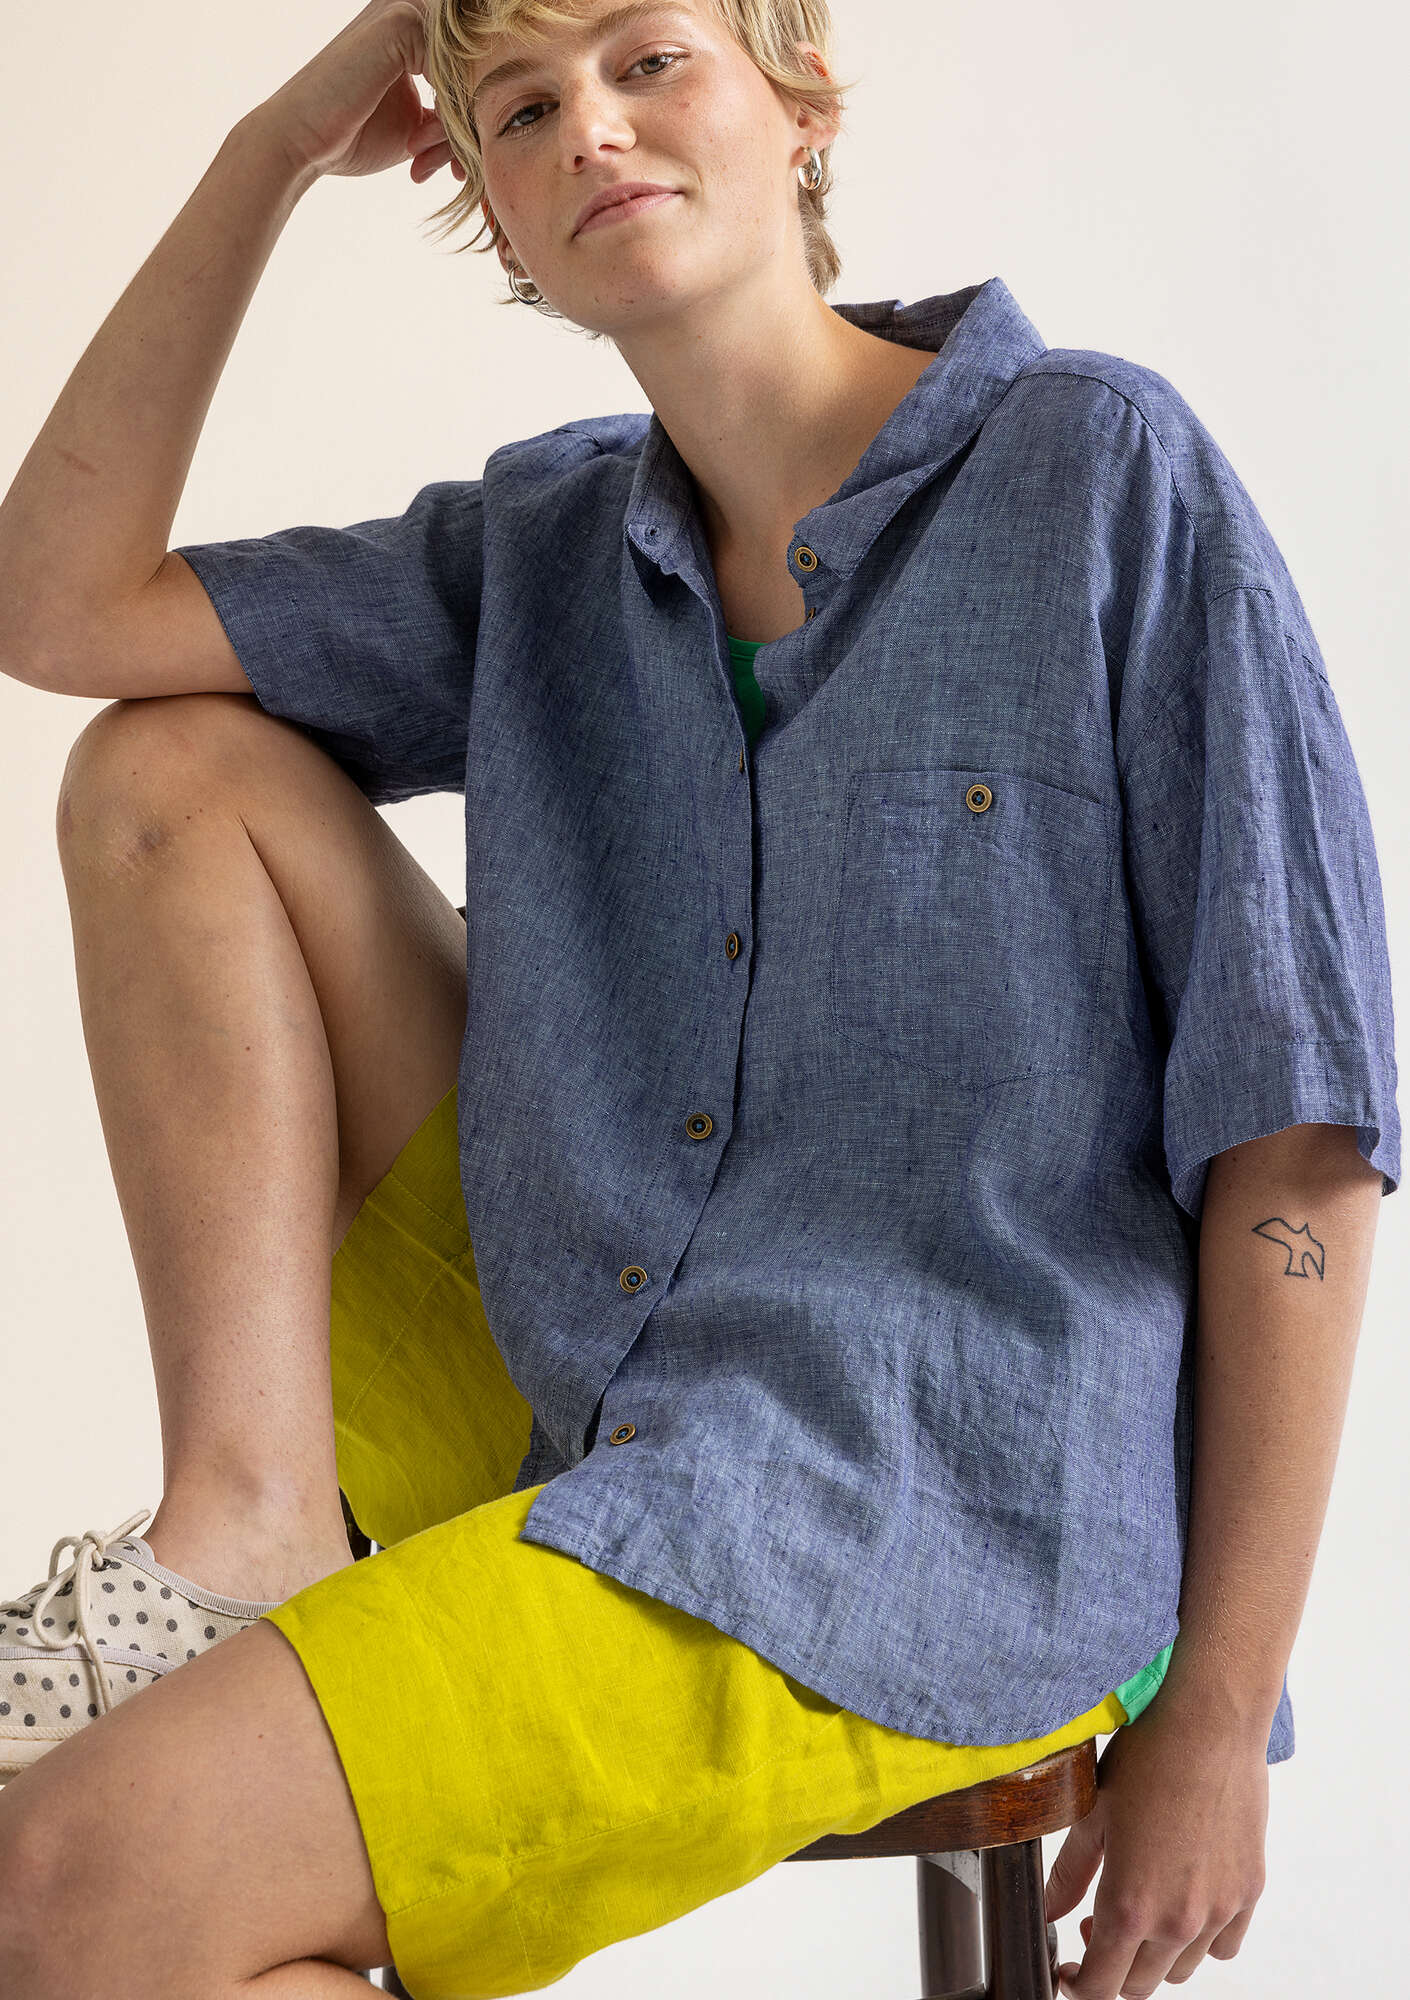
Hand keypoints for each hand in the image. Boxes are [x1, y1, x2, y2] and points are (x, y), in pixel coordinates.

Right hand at [251, 0, 464, 184]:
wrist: (302, 141)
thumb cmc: (352, 135)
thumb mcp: (415, 127)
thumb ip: (447, 114)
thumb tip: (483, 125)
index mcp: (413, 32)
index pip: (467, 72)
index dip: (471, 121)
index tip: (463, 165)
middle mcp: (411, 12)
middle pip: (473, 70)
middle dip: (472, 126)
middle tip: (459, 172)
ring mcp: (405, 11)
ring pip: (465, 73)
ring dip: (460, 127)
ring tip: (439, 165)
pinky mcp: (400, 22)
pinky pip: (452, 71)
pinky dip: (447, 115)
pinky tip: (422, 145)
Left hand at [1043, 1705, 1268, 1996]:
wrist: (1209, 1725)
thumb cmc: (1147, 1760)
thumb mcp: (1091, 1814)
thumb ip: (1068, 1875)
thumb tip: (1050, 1911)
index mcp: (1131, 1905)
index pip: (1101, 1986)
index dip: (1078, 1985)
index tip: (1069, 1970)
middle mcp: (1178, 1920)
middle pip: (1140, 1985)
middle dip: (1111, 1967)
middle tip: (1094, 1927)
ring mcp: (1219, 1910)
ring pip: (1181, 1969)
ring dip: (1154, 1956)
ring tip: (1139, 1910)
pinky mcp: (1249, 1892)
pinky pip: (1224, 1945)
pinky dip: (1201, 1940)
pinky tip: (1182, 1901)